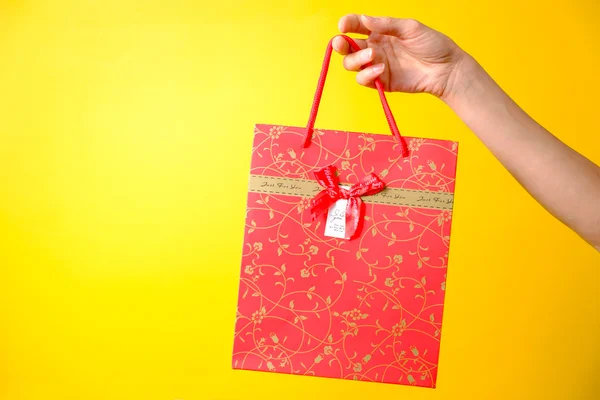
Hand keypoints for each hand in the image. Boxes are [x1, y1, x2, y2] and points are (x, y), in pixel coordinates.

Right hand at [334, 14, 466, 99]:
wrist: (446, 69)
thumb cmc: (432, 45)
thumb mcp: (410, 28)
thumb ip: (386, 24)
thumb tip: (364, 19)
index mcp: (380, 32)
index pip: (356, 26)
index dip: (347, 24)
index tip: (344, 25)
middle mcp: (375, 48)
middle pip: (347, 47)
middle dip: (340, 44)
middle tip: (342, 43)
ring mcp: (376, 66)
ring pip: (351, 64)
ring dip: (356, 60)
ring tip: (372, 56)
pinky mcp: (381, 82)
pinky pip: (364, 80)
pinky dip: (367, 75)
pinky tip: (380, 69)